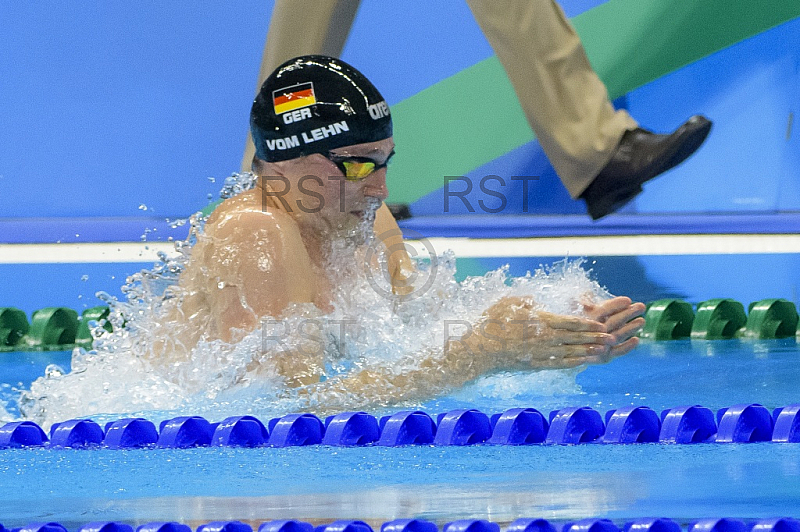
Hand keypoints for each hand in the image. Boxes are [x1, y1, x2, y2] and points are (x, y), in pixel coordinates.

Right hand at [480, 295, 644, 369]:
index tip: (601, 324)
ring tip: (604, 350)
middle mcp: (544, 338)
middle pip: (575, 338)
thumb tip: (535, 299)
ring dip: (589, 351)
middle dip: (594, 338)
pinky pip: (559, 363)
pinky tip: (584, 362)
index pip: (569, 322)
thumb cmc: (491, 322)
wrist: (479, 349)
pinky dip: (574, 362)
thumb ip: (525, 299)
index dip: (587, 324)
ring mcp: (540, 353)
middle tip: (612, 337)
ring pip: (571, 352)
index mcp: (539, 320)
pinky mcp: (535, 364)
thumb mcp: (508, 302)